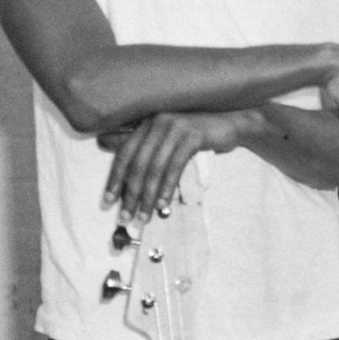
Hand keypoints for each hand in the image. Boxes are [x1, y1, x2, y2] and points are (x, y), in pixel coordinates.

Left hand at [100, 112, 250, 219]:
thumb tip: (122, 173)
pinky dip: (168, 187)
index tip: (107, 203)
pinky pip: (175, 167)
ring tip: (144, 216)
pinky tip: (164, 204)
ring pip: (155, 168)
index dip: (114, 179)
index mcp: (146, 124)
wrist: (231, 124)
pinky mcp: (193, 136)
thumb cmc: (197, 137)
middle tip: (126, 216)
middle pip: (138, 164)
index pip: (124, 154)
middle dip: (130, 194)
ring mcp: (175, 128)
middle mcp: (156, 123)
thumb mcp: (168, 141)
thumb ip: (146, 151)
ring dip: (148, 196)